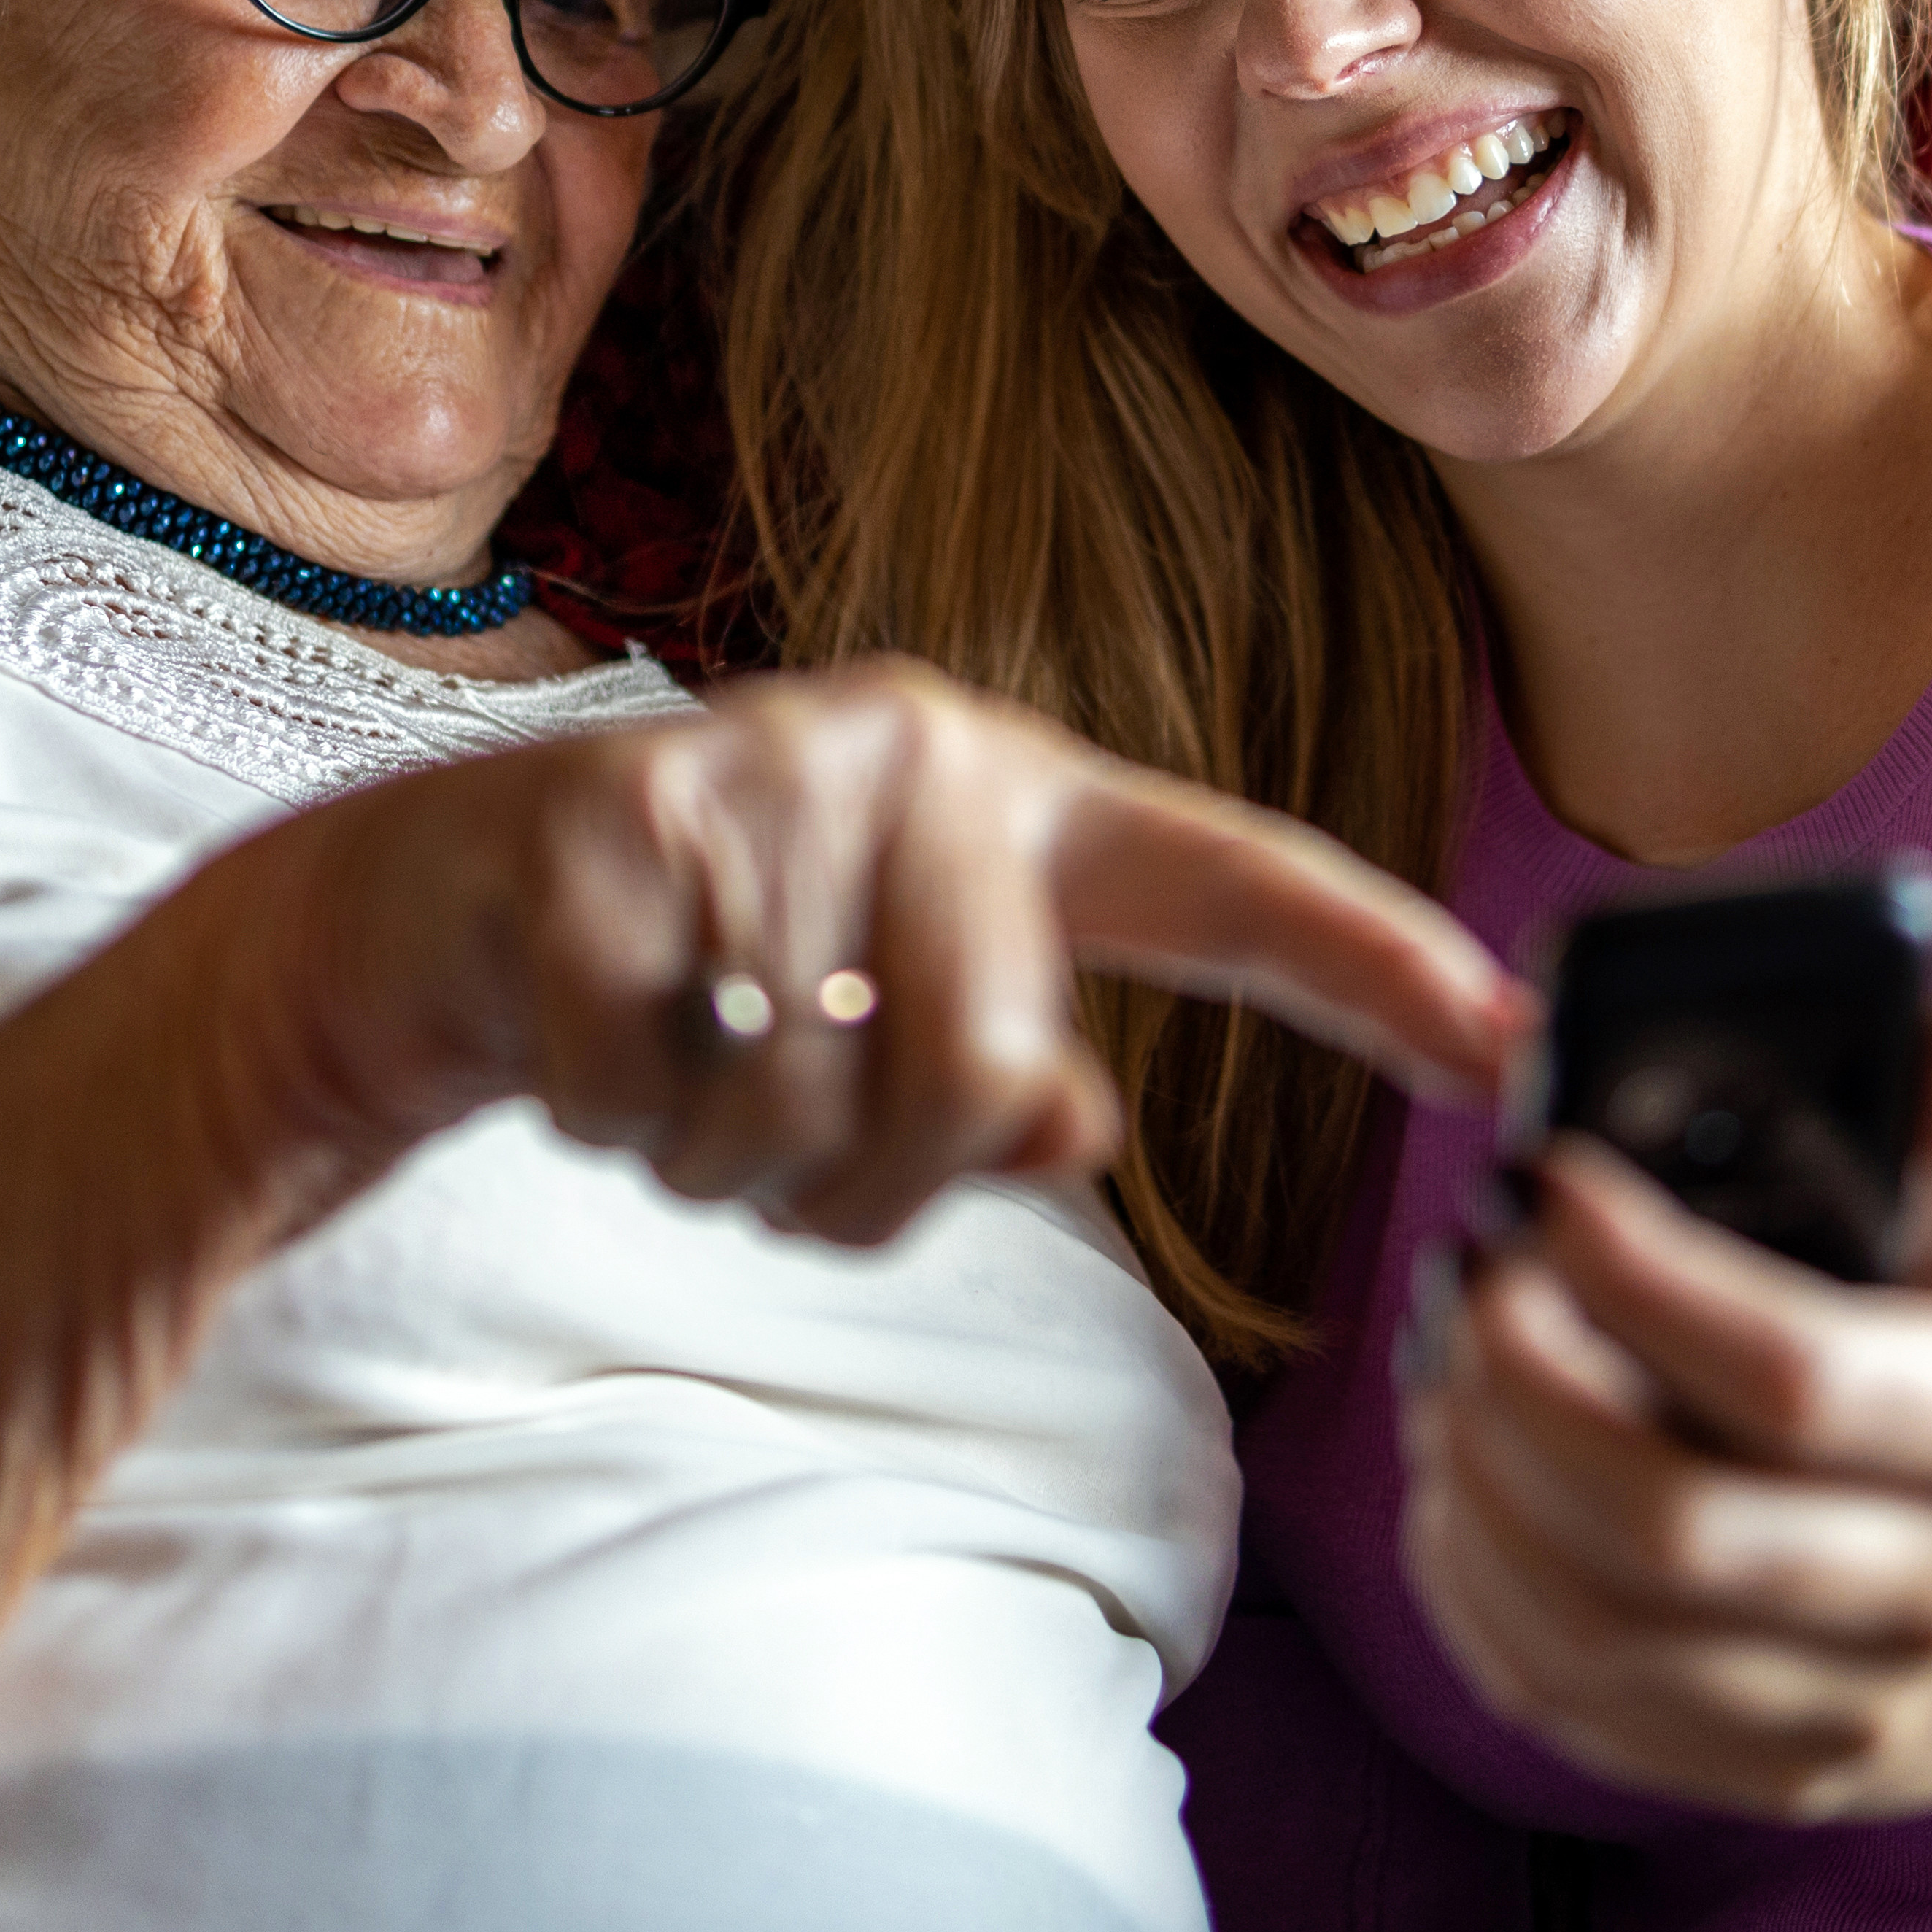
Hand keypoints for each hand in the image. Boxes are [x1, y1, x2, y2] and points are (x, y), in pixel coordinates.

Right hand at [208, 659, 1527, 1246]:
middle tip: (785, 1141)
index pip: (1229, 880)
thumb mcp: (879, 1030)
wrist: (426, 915)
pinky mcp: (599, 836)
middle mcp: (906, 748)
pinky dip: (615, 1126)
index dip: (1373, 966)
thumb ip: (1007, 1086)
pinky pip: (658, 1101)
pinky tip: (584, 1039)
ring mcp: (748, 776)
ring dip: (731, 1163)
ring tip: (684, 1066)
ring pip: (811, 1114)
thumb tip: (1072, 1125)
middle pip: (988, 1077)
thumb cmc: (702, 980)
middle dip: (876, 1183)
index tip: (1505, 1046)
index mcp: (1011, 792)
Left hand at [1401, 1000, 1931, 1821]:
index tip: (1546, 1180)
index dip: (1641, 1275)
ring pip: (1599, 1631)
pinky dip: (1479, 1599)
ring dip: (1477, 1492)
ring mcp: (1855, 1708)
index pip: (1792, 1372)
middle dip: (1520, 1390)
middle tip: (1462, 1279)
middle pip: (1668, 1522)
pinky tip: (1453, 1494)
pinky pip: (1578, 1709)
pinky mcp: (1771, 1779)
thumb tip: (1929, 1009)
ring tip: (1439, 1375)